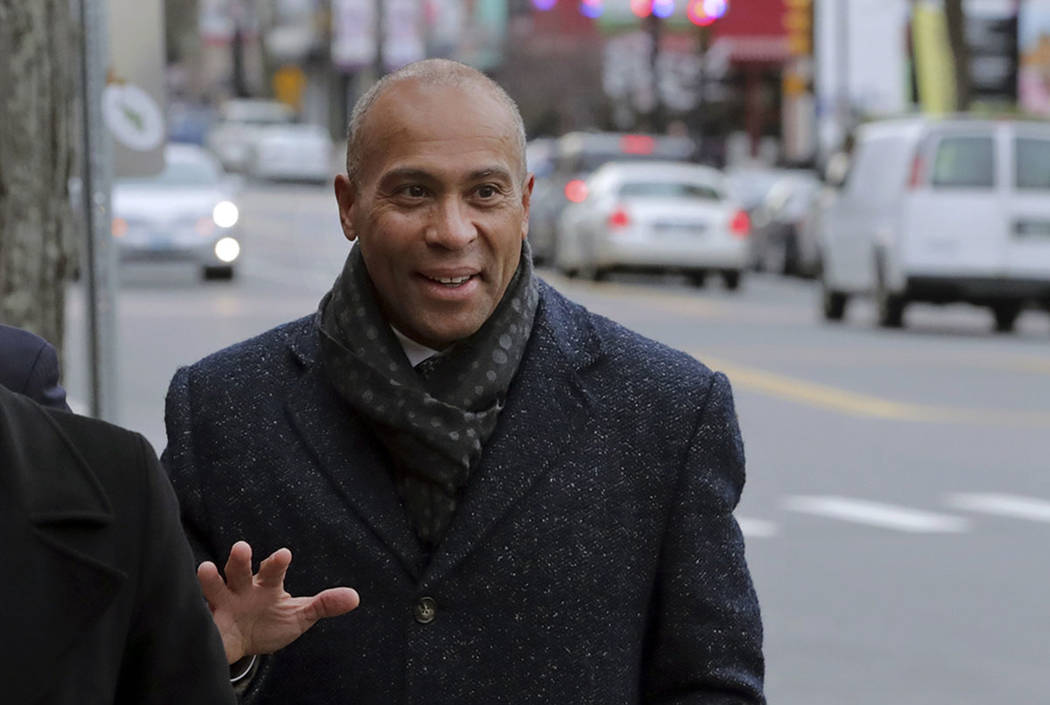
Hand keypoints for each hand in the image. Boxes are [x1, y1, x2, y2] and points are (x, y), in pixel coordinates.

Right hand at [198, 541, 359, 663]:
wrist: (243, 644)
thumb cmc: (271, 622)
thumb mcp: (299, 615)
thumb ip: (324, 605)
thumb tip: (355, 597)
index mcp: (267, 585)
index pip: (273, 570)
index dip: (277, 562)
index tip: (284, 554)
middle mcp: (242, 588)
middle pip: (240, 570)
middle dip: (240, 560)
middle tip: (242, 548)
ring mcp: (223, 604)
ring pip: (215, 587)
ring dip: (210, 579)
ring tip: (205, 569)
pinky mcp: (209, 623)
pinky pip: (200, 616)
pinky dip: (198, 614)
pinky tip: (194, 610)